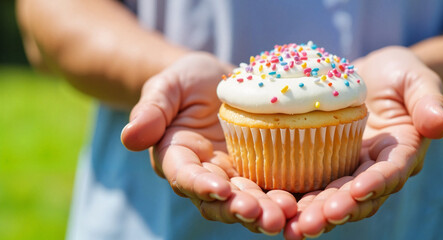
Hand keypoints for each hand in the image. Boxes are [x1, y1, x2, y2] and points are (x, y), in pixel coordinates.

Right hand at [120, 53, 296, 234]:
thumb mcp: (168, 85)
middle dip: (239, 210)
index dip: (200, 185)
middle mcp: (205, 176)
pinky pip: (271, 191)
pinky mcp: (260, 174)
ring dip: (264, 213)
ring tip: (285, 215)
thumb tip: (130, 137)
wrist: (219, 82)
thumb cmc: (188, 81)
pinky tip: (301, 203)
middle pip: (218, 202)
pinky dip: (283, 200)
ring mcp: (234, 178)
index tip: (220, 188)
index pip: (185, 177)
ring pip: (246, 204)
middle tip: (263, 214)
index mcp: (178, 159)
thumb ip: (152, 109)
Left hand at [284, 46, 442, 238]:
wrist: (374, 74)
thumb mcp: (418, 79)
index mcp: (402, 154)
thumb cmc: (400, 73)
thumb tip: (441, 125)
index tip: (356, 190)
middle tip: (311, 223)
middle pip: (360, 197)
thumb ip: (429, 101)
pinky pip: (314, 185)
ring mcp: (351, 170)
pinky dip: (298, 199)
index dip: (375, 183)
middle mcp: (376, 170)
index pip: (390, 173)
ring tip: (293, 229)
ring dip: (315, 215)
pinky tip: (278, 210)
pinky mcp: (328, 165)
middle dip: (337, 211)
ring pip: (335, 199)